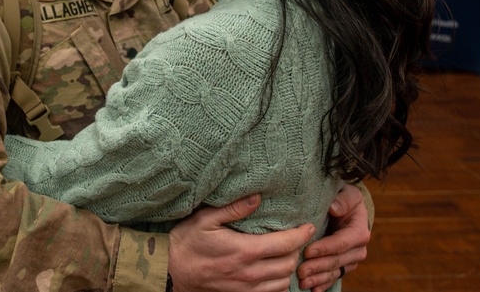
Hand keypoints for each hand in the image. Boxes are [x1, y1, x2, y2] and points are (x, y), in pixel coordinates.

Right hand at [169, 194, 314, 291]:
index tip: (308, 226)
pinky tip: (274, 272)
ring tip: (286, 254)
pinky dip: (278, 284)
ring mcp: (246, 288)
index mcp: (244, 250)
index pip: (285, 244)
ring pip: (283, 282)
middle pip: (289, 264)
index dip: (301, 235)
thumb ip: (233, 208)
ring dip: (289, 268)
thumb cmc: (186, 242)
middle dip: (297, 250)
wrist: (171, 271)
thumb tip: (256, 197)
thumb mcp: (205, 219)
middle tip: (295, 238)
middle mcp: (250, 273)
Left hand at [297, 185, 370, 291]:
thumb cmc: (345, 198)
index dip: (325, 248)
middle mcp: (358, 249)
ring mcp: (351, 260)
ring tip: (302, 282)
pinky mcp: (344, 266)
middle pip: (336, 260)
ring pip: (334, 272)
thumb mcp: (348, 193)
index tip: (308, 251)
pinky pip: (334, 277)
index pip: (341, 243)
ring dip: (318, 278)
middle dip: (318, 266)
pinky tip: (313, 290)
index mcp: (359, 231)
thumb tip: (334, 208)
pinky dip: (323, 284)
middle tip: (300, 271)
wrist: (348, 208)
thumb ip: (343, 200)